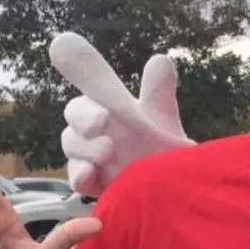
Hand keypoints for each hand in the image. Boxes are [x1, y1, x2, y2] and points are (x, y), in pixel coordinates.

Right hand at [49, 32, 195, 197]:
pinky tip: (89, 174)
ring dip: (85, 148)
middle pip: (75, 116)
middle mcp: (97, 132)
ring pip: (72, 146)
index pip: (90, 91)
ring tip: (108, 152)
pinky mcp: (95, 186)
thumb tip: (160, 59)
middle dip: (83, 118)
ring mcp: (93, 159)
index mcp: (112, 109)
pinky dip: (80, 175)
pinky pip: (77, 179)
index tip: (89, 87)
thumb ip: (157, 93)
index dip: (81, 81)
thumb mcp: (163, 121)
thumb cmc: (166, 151)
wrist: (177, 189)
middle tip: (101, 124)